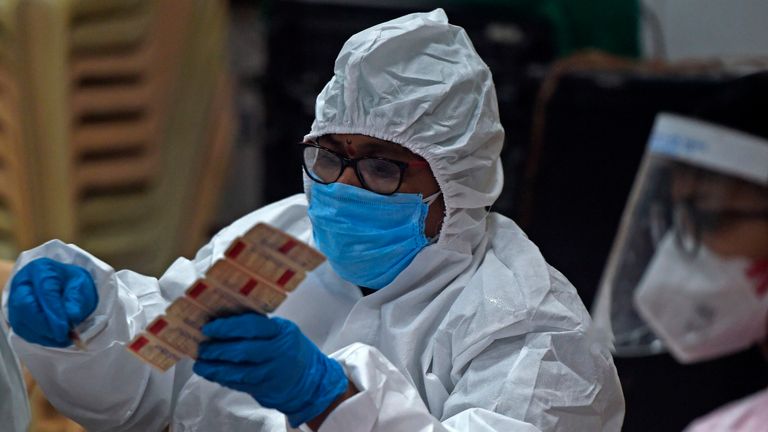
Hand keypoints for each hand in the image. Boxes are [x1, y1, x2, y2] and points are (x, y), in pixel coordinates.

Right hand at [8, 258, 97, 346]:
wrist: (61, 285)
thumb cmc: (71, 283)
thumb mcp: (81, 285)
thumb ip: (77, 300)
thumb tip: (71, 316)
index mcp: (41, 269)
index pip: (45, 291)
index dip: (54, 312)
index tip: (65, 329)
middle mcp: (23, 283)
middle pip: (26, 306)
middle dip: (45, 325)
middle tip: (63, 336)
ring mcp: (14, 299)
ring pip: (21, 321)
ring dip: (43, 335)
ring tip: (63, 338)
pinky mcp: (14, 314)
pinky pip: (22, 330)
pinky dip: (39, 338)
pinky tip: (54, 339)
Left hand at [193, 313, 348, 426]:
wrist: (311, 379)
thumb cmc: (291, 349)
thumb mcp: (281, 331)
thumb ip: (258, 327)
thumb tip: (222, 322)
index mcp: (281, 331)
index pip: (252, 326)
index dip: (228, 327)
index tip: (209, 328)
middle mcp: (278, 352)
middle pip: (243, 351)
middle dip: (218, 349)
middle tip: (201, 348)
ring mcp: (272, 372)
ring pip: (239, 371)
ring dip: (216, 368)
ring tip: (201, 365)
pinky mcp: (266, 389)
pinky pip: (240, 384)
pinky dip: (224, 379)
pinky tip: (213, 374)